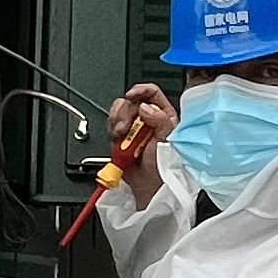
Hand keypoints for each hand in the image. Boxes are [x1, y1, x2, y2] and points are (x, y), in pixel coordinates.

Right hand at [109, 83, 176, 199]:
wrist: (148, 186)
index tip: (131, 97)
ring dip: (116, 121)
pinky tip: (118, 141)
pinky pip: (111, 124)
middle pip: (131, 101)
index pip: (152, 92)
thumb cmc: (164, 167)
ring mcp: (133, 127)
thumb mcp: (167, 141)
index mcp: (163, 115)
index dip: (140, 90)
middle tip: (125, 127)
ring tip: (121, 136)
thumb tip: (145, 108)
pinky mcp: (121, 136)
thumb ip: (160, 120)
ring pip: (118, 110)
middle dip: (125, 112)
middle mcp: (148, 118)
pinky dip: (111, 130)